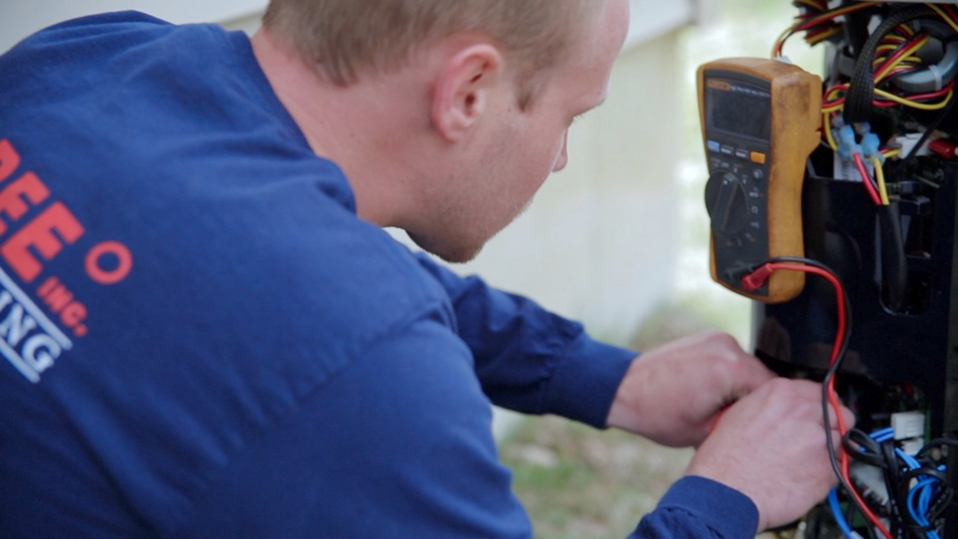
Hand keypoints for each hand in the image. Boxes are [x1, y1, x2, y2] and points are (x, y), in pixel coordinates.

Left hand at [606, 330, 774, 446]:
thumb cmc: (659, 415)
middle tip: (737, 421)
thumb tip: (765, 423)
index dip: (767, 415)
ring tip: (720, 407)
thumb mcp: (707, 433)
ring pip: (750, 368)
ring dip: (743, 387)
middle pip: (764, 379)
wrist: (626, 389)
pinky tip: (711, 392)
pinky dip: (730, 375)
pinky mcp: (709, 337)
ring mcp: (717, 338)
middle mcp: (728, 346)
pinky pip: (734, 359)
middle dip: (754, 401)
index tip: (756, 428)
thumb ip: (742, 422)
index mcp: (731, 370)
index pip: (773, 394)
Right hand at [686, 378, 854, 531]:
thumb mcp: (738, 414)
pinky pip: (840, 468)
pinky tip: (806, 477)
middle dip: (831, 425)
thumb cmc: (723, 459)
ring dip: (831, 449)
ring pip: (842, 439)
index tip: (818, 414)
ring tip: (807, 461)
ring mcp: (819, 440)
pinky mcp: (827, 469)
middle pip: (839, 412)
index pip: (819, 391)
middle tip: (817, 439)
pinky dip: (829, 473)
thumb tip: (782, 411)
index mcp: (780, 393)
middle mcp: (804, 412)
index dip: (818, 405)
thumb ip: (769, 406)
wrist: (725, 492)